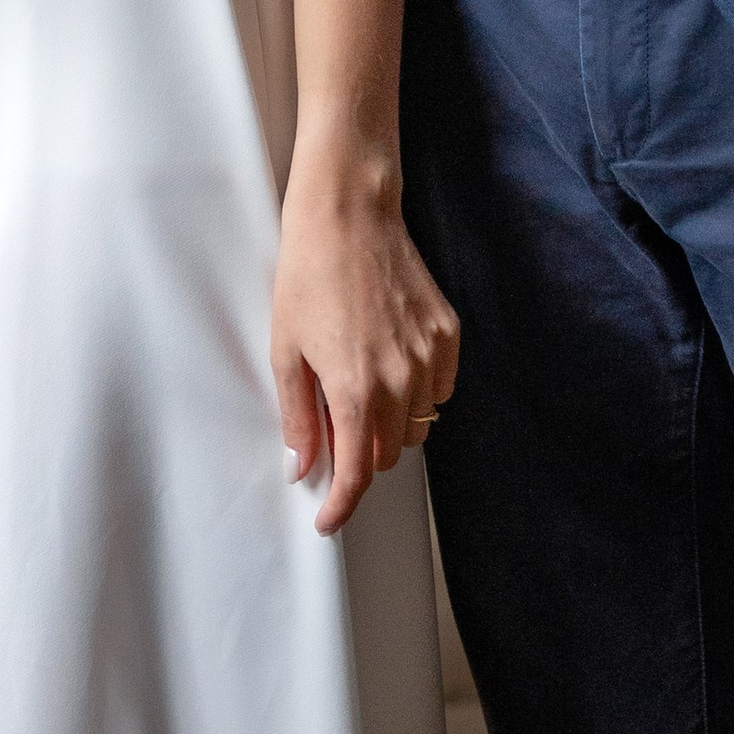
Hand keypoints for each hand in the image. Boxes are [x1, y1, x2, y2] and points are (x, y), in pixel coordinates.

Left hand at [272, 151, 459, 535]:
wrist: (349, 214)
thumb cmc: (308, 276)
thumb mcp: (285, 349)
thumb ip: (298, 416)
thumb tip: (302, 467)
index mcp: (355, 390)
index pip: (357, 474)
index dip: (341, 506)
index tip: (328, 520)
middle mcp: (401, 381)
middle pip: (387, 455)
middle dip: (360, 456)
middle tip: (332, 427)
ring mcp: (430, 356)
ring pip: (416, 426)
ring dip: (389, 425)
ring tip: (360, 386)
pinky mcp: (448, 333)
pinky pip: (438, 389)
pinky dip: (417, 392)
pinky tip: (390, 362)